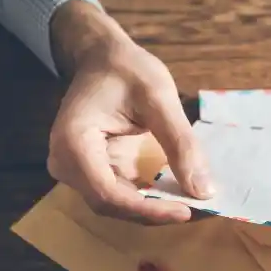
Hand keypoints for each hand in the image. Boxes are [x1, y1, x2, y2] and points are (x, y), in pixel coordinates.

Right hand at [46, 1, 213, 224]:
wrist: (103, 58)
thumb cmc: (127, 69)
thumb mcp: (160, 99)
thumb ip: (181, 143)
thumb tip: (203, 191)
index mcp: (74, 142)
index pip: (109, 194)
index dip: (149, 209)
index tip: (187, 211)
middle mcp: (67, 164)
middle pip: (112, 205)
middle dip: (156, 212)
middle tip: (199, 210)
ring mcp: (78, 171)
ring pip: (118, 205)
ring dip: (155, 208)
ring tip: (193, 204)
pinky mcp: (94, 172)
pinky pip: (123, 194)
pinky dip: (151, 198)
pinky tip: (179, 194)